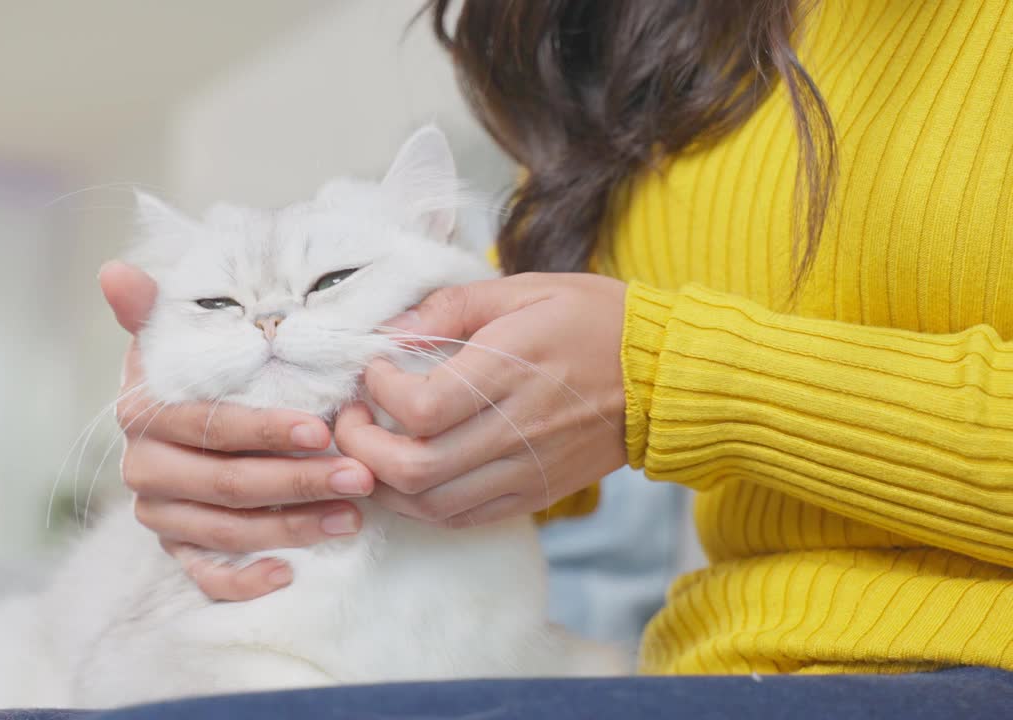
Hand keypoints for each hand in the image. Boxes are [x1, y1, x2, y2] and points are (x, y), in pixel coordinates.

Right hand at [99, 261, 374, 600]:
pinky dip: (244, 582)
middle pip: (227, 484)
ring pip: (226, 531)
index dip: (264, 430)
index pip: (210, 427)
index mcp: (144, 414)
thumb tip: (113, 272)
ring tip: (351, 515)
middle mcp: (145, 468)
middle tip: (359, 477)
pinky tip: (289, 573)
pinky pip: (205, 577)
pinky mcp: (176, 549)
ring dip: (292, 527)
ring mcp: (160, 514)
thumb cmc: (196, 370)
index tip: (321, 430)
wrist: (177, 412)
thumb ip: (150, 307)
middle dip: (298, 482)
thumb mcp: (177, 334)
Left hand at [335, 272, 627, 525]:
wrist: (666, 375)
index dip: (379, 394)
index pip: (423, 407)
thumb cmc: (594, 320)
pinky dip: (421, 506)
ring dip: (383, 483)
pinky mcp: (536, 494)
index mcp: (513, 369)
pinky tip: (407, 476)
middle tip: (349, 418)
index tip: (374, 370)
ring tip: (369, 449)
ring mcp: (527, 469)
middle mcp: (518, 428)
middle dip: (360, 448)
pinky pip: (463, 518)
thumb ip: (451, 305)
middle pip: (415, 467)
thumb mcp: (524, 289)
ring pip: (431, 505)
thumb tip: (390, 330)